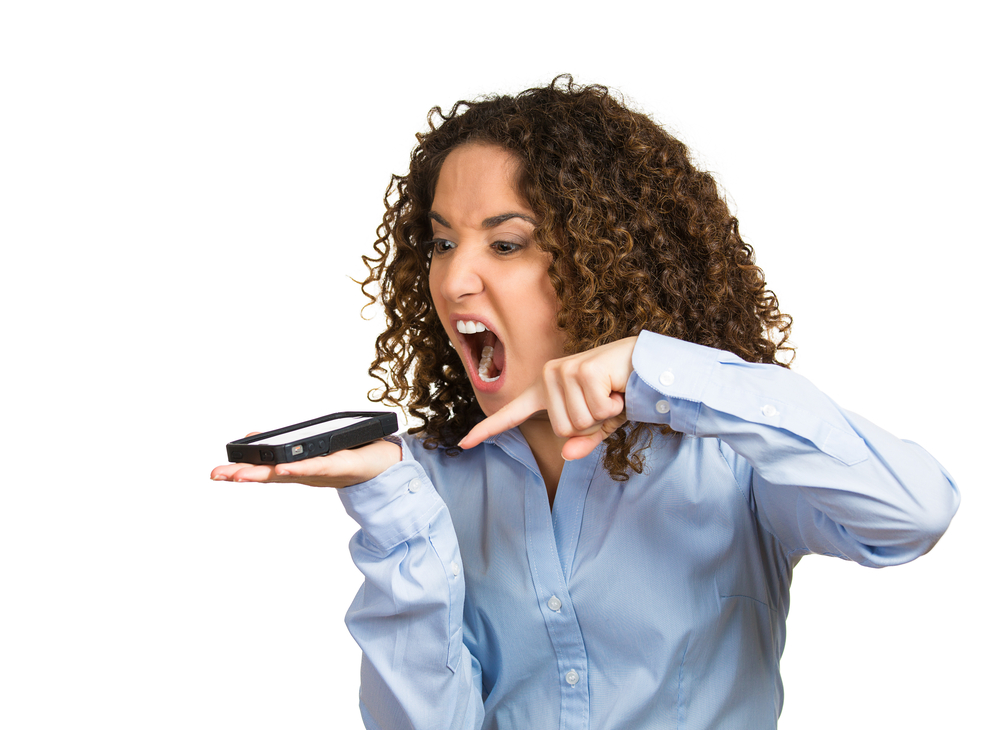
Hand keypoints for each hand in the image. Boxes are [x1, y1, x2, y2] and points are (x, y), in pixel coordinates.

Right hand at [209, 436, 401, 487]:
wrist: (383, 464)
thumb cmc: (347, 454)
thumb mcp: (309, 448)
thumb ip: (281, 445)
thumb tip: (251, 436)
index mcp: (296, 468)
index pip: (264, 470)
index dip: (241, 471)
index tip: (217, 472)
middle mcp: (306, 473)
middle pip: (269, 474)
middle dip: (243, 475)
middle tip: (217, 475)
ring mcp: (322, 471)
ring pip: (288, 473)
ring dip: (264, 474)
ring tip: (240, 475)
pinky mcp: (341, 466)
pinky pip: (317, 466)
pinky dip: (299, 468)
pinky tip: (283, 468)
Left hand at [458, 336, 637, 460]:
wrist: (646, 363)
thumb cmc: (620, 391)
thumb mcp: (600, 422)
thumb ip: (582, 440)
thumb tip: (567, 455)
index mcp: (545, 389)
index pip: (511, 414)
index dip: (487, 430)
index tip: (464, 444)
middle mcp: (548, 375)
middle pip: (562, 430)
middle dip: (590, 425)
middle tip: (605, 402)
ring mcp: (563, 371)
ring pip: (577, 423)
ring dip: (603, 415)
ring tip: (611, 393)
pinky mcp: (582, 370)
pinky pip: (595, 411)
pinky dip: (613, 407)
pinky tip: (617, 388)